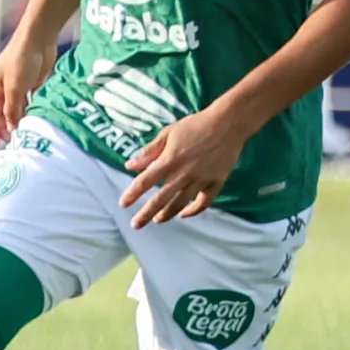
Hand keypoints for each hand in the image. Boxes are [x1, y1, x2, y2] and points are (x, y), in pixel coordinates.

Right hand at [0, 31, 57, 146]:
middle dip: (1, 128)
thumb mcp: (14, 88)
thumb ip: (12, 109)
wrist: (38, 39)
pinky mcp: (30, 84)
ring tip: (23, 134)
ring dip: (15, 122)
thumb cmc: (21, 60)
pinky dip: (28, 113)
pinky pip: (26, 103)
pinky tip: (34, 121)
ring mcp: (16, 87)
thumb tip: (12, 129)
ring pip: (12, 110)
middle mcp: (1, 89)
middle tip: (11, 141)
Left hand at [120, 106, 250, 225]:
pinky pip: (204, 202)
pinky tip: (184, 214)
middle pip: (161, 198)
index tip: (123, 204)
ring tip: (157, 220)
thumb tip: (129, 166)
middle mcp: (184, 174)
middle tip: (135, 225)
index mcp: (169, 161)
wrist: (227, 124)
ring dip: (167, 214)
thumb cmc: (194, 126)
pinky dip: (194, 210)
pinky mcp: (217, 182)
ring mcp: (201, 180)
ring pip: (181, 203)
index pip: (145, 181)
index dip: (132, 194)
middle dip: (146, 213)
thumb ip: (149, 151)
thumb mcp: (168, 133)